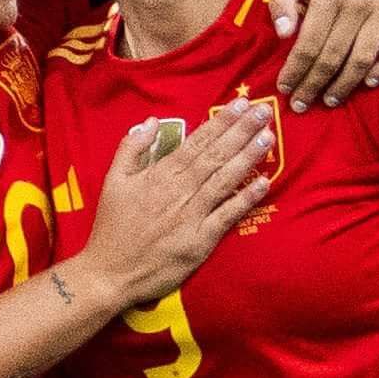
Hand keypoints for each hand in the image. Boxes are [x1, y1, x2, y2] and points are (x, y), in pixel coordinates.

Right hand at [82, 97, 276, 307]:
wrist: (110, 273)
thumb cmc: (112, 227)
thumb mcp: (113, 181)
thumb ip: (132, 148)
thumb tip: (151, 121)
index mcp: (160, 175)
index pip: (197, 141)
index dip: (221, 122)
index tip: (241, 104)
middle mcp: (179, 191)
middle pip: (215, 156)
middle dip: (241, 132)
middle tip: (264, 111)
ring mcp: (192, 216)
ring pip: (224, 180)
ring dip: (248, 158)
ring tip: (268, 137)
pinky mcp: (200, 241)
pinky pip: (227, 216)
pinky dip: (245, 199)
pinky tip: (263, 182)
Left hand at [269, 0, 378, 108]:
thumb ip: (282, 1)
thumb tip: (283, 35)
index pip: (309, 45)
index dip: (295, 71)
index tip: (285, 88)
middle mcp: (360, 1)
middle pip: (334, 57)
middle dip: (315, 85)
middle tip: (302, 103)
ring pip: (363, 59)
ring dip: (345, 85)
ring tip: (330, 99)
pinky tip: (367, 83)